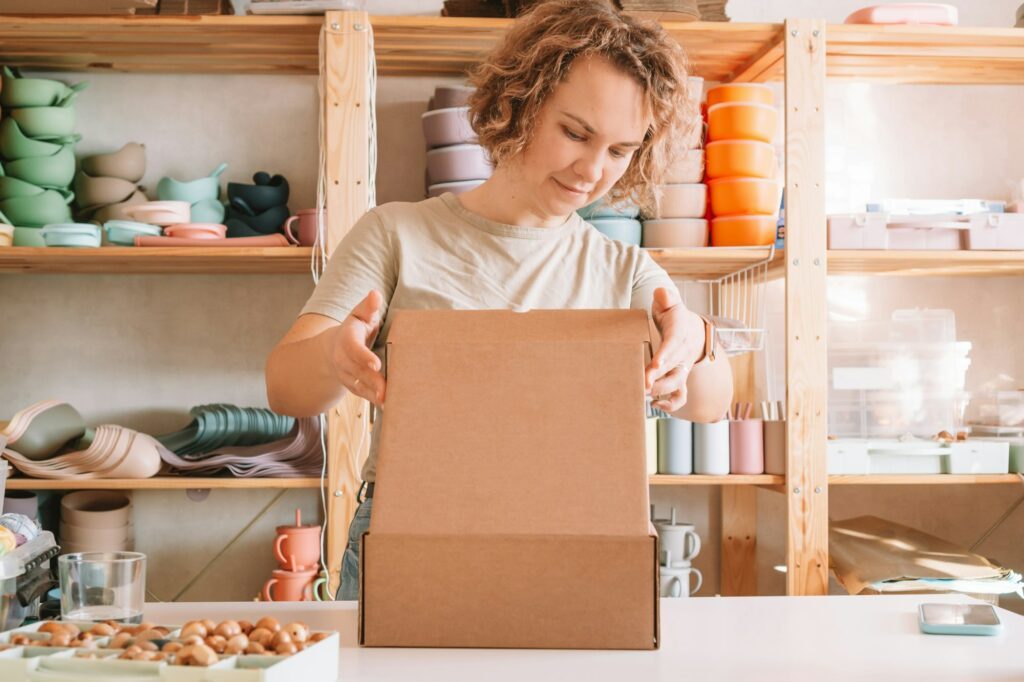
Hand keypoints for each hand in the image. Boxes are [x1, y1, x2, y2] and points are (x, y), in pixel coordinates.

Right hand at [330, 290, 386, 405]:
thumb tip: (375, 294)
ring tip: (388, 400)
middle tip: (386, 390)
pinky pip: (362, 394)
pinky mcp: (352, 385)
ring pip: (359, 386)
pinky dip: (373, 400)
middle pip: (357, 371)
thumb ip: (369, 306)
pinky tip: (388, 405)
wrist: (335, 347)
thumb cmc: (355, 327)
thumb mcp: (360, 314)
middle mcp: (343, 359)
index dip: (363, 357)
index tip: (376, 364)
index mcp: (347, 339)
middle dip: (372, 381)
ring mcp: (346, 374)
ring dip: (373, 394)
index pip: (353, 348)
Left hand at [645, 287, 702, 413]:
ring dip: (661, 391)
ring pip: (677, 384)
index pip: (674, 344)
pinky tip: (656, 404)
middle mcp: (684, 353)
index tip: (655, 364)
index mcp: (680, 333)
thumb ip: (666, 297)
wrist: (692, 330)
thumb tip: (662, 293)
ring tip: (643, 395)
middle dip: (657, 377)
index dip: (665, 355)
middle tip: (641, 384)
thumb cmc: (673, 316)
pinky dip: (672, 405)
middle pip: (673, 367)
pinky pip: (681, 396)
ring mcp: (683, 367)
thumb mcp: (670, 302)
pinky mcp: (680, 379)